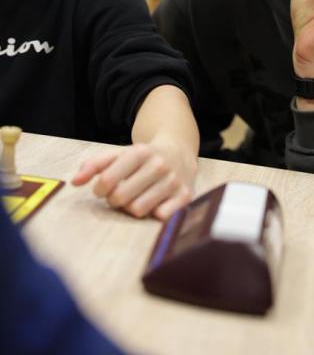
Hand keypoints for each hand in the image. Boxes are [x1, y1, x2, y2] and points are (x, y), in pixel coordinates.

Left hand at [72, 140, 196, 220]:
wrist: (179, 151)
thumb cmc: (143, 158)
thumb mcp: (120, 154)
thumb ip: (94, 165)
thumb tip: (74, 182)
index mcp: (140, 152)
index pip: (107, 180)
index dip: (100, 190)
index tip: (103, 189)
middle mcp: (159, 164)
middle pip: (121, 198)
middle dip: (116, 200)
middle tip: (121, 195)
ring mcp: (173, 180)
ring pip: (139, 209)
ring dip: (132, 208)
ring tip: (136, 198)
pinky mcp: (185, 195)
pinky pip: (161, 217)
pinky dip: (153, 214)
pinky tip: (154, 204)